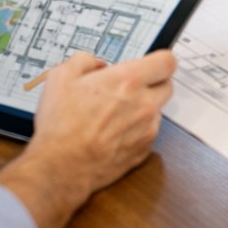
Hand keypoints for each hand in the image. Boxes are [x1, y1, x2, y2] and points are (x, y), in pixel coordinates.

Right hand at [22, 50, 176, 194]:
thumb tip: (98, 64)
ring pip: (157, 110)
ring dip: (143, 109)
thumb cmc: (60, 125)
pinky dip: (137, 131)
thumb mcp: (60, 77)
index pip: (167, 62)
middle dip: (153, 83)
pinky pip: (149, 133)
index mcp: (128, 81)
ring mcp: (147, 128)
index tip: (151, 64)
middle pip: (167, 85)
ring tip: (115, 115)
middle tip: (130, 89)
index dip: (159, 61)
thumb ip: (84, 61)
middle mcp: (144, 103)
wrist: (59, 167)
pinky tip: (114, 134)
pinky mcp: (144, 149)